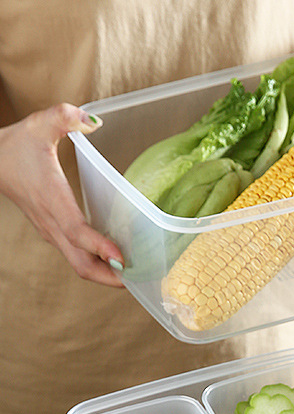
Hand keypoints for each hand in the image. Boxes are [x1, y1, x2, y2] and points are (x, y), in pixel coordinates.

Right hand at [0, 103, 124, 285]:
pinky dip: (98, 264)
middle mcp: (52, 223)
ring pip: (79, 264)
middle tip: (141, 278)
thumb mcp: (38, 124)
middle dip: (110, 277)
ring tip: (137, 275)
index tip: (121, 258)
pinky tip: (118, 261)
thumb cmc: (15, 145)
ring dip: (106, 274)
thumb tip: (92, 120)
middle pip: (81, 263)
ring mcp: (52, 232)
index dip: (99, 246)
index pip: (75, 230)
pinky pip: (77, 256)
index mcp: (51, 200)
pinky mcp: (54, 233)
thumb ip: (63, 117)